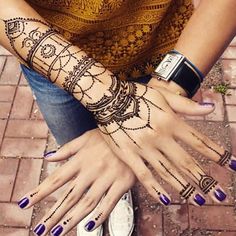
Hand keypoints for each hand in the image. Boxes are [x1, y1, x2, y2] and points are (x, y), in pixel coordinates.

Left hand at [17, 130, 134, 235]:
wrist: (132, 133)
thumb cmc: (106, 136)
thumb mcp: (85, 138)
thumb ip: (67, 149)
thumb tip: (47, 157)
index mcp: (81, 159)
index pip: (56, 178)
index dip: (40, 192)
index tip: (24, 203)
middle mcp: (91, 170)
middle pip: (69, 196)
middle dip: (53, 214)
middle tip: (40, 230)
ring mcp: (108, 177)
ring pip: (87, 202)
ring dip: (71, 219)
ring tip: (56, 233)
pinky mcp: (123, 182)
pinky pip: (110, 202)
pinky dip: (99, 215)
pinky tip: (88, 226)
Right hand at [88, 78, 234, 205]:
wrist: (110, 99)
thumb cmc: (138, 95)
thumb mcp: (164, 96)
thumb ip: (187, 105)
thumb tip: (211, 108)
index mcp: (170, 121)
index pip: (199, 142)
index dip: (218, 154)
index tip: (232, 166)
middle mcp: (160, 137)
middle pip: (186, 162)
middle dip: (205, 180)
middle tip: (220, 195)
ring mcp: (144, 148)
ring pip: (168, 172)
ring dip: (184, 187)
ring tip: (199, 200)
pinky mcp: (129, 155)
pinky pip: (144, 175)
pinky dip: (155, 189)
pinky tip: (166, 200)